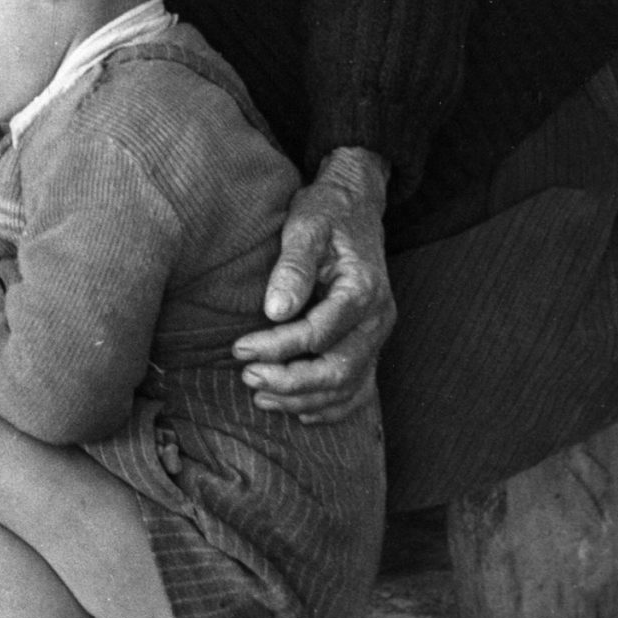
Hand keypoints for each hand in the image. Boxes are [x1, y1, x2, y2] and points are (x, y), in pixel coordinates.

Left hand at [235, 146, 397, 421]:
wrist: (355, 207)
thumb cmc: (326, 214)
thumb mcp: (305, 227)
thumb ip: (291, 267)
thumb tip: (274, 310)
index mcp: (362, 290)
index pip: (318, 334)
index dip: (277, 347)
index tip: (239, 349)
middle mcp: (378, 319)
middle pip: (338, 369)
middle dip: (290, 381)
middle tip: (247, 376)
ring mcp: (377, 335)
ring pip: (348, 386)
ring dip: (303, 398)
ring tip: (260, 397)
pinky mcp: (370, 344)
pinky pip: (360, 388)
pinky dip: (332, 406)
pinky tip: (298, 410)